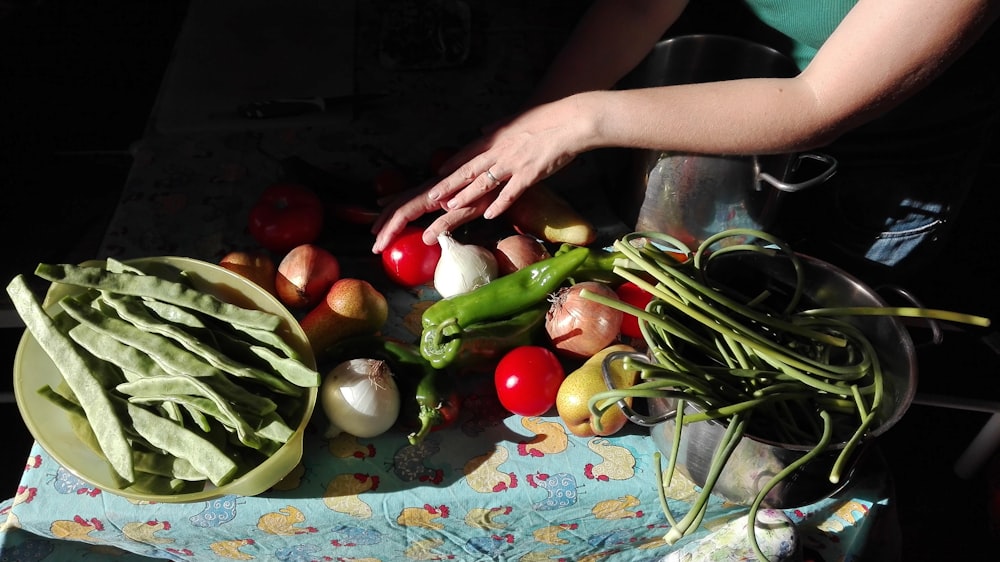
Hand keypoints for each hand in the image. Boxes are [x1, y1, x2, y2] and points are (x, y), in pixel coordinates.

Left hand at [370, 97, 589, 252]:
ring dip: (466, 195)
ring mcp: (514, 163)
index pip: (468, 153)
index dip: (451, 165)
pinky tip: (488, 215)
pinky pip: (511, 192)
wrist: (571, 121)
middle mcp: (501, 150)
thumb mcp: (517, 121)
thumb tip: (483, 130)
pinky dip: (499, 204)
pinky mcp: (530, 174)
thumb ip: (498, 128)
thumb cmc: (548, 121)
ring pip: (485, 181)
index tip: (436, 175)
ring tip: (450, 207)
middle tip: (431, 197)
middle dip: (449, 184)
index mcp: (497, 138)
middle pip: (469, 169)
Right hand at [370, 183, 495, 252]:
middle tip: (375, 245)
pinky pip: (409, 195)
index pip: (403, 213)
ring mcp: (431, 187)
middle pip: (398, 206)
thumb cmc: (488, 190)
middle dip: (384, 226)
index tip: (380, 246)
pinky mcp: (436, 186)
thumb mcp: (471, 210)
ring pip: (402, 199)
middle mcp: (428, 189)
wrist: (499, 168)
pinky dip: (394, 203)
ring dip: (387, 216)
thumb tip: (426, 239)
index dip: (390, 230)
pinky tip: (386, 203)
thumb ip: (449, 223)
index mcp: (433, 196)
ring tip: (377, 230)